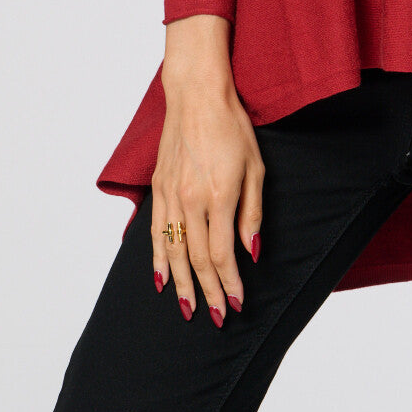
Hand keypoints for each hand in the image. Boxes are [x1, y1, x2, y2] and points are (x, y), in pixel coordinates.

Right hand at [150, 72, 264, 325]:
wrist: (197, 96)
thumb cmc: (232, 126)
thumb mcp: (256, 166)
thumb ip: (252, 211)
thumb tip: (252, 250)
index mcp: (218, 195)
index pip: (221, 254)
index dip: (229, 282)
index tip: (236, 302)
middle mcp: (190, 200)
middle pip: (196, 259)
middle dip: (207, 291)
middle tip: (215, 316)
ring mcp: (170, 195)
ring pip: (172, 251)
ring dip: (181, 284)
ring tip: (188, 308)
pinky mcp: (158, 187)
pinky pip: (155, 232)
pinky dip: (157, 258)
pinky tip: (161, 278)